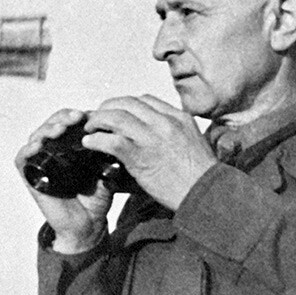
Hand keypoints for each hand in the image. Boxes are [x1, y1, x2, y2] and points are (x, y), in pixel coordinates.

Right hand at [15, 108, 113, 252]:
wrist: (87, 225)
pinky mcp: (31, 177)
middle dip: (63, 118)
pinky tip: (38, 145)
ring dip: (47, 129)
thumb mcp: (105, 169)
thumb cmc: (95, 198)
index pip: (66, 122)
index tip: (88, 115)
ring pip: (37, 136)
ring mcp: (40, 163)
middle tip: (76, 118)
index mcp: (69, 148)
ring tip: (60, 128)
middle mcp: (52, 152)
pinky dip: (27, 149)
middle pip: (51, 125)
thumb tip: (112, 133)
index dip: (74, 115)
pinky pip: (22, 159)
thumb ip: (107, 152)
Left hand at [84, 95, 216, 210]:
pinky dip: (96, 140)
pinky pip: (111, 140)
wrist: (206, 194)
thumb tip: (159, 132)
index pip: (145, 100)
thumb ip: (176, 132)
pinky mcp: (139, 155)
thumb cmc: (201, 176)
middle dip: (107, 108)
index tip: (116, 113)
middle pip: (126, 103)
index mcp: (178, 117)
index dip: (125, 104)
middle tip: (97, 118)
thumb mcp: (193, 142)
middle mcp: (164, 122)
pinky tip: (90, 144)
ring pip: (115, 116)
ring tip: (89, 130)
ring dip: (97, 121)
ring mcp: (151, 137)